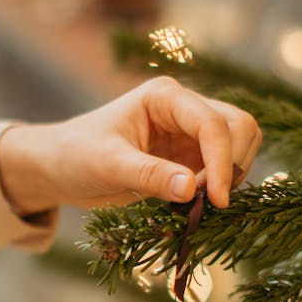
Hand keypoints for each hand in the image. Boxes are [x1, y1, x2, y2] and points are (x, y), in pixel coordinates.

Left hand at [0, 75, 261, 212]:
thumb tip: (191, 188)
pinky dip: (221, 186)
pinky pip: (224, 167)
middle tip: (206, 202)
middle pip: (239, 127)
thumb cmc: (76, 156)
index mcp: (164, 97)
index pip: (212, 123)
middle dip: (231, 165)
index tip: (217, 200)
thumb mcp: (108, 166)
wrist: (61, 166)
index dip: (221, 161)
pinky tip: (196, 204)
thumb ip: (149, 175)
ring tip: (198, 203)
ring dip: (231, 176)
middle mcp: (184, 108)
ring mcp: (191, 131)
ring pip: (239, 145)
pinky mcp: (192, 155)